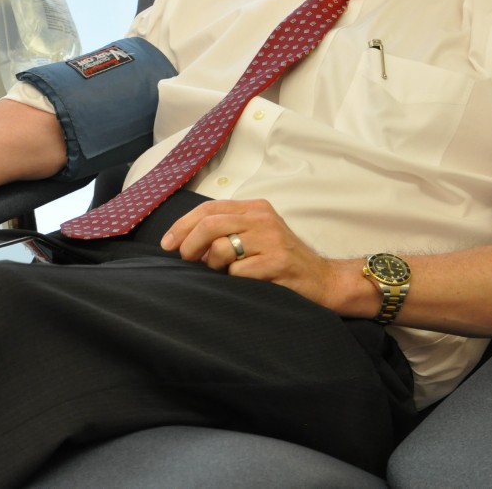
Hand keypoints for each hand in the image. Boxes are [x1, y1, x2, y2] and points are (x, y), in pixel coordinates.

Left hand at [160, 198, 352, 309]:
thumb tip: (185, 243)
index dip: (182, 225)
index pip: (209, 208)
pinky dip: (234, 280)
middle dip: (189, 245)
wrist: (323, 280)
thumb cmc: (283, 261)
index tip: (167, 244)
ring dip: (214, 266)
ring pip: (221, 248)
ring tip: (224, 273)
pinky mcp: (277, 261)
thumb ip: (228, 231)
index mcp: (255, 208)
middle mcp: (263, 219)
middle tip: (186, 260)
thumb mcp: (257, 236)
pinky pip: (238, 272)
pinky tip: (246, 283)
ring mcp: (271, 239)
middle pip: (210, 224)